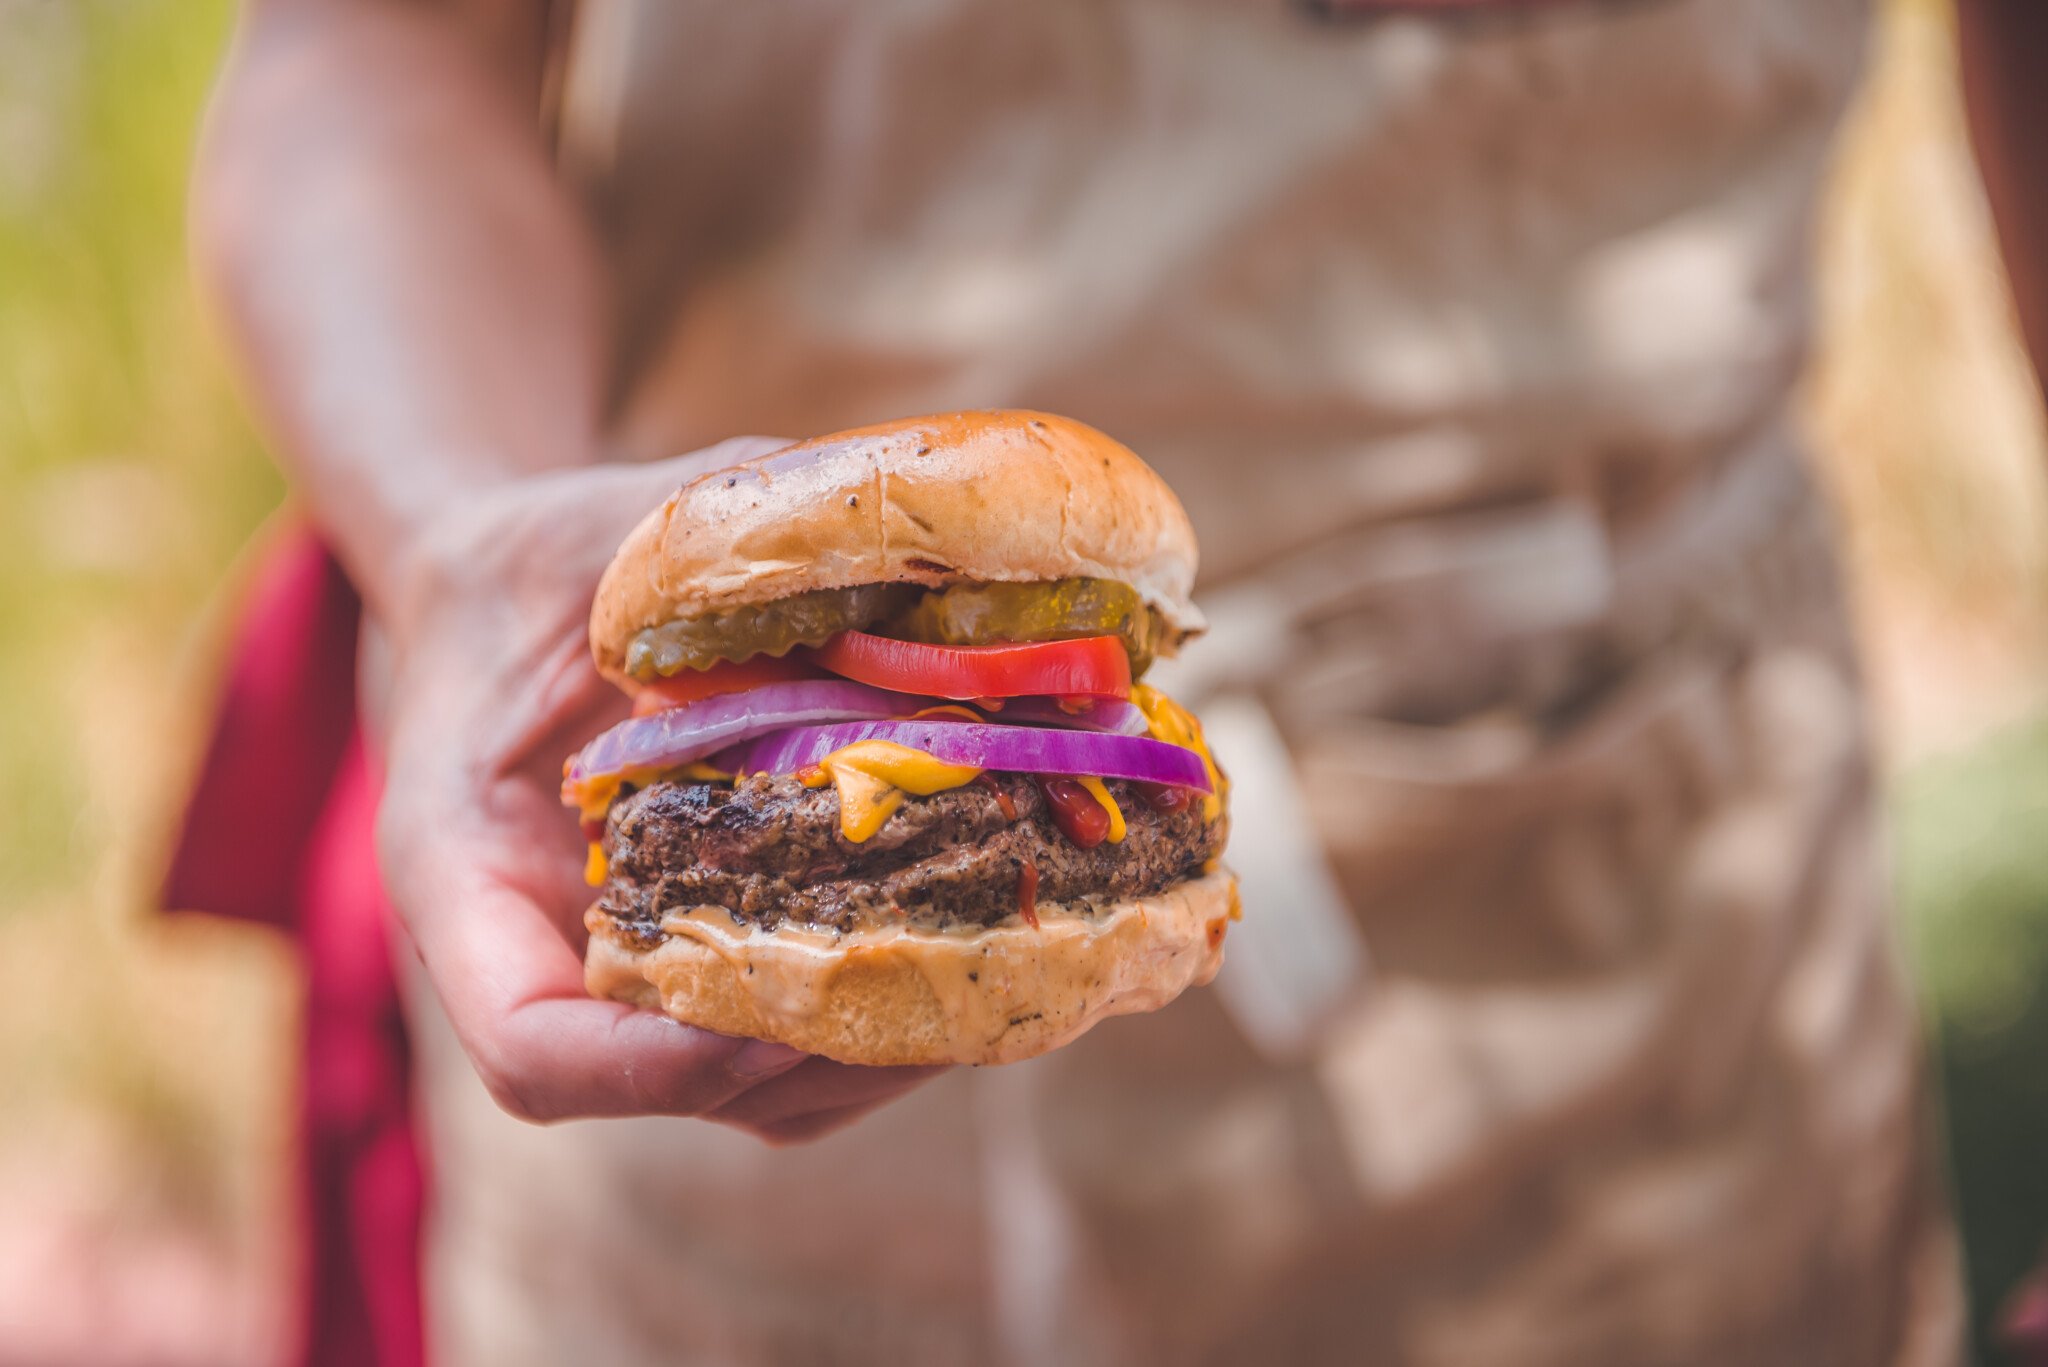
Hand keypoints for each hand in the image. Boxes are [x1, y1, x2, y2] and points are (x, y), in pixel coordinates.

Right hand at [368, 439, 942, 1142]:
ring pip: (744, 1095)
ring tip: (981, 976)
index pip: (533, 1053)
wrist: (515, 591)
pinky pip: (784, 1050)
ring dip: (866, 1060)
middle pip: (666, 1093)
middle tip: (942, 987)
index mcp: (462, 870)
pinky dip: (876, 1029)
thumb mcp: (609, 533)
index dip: (658, 1066)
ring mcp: (621, 973)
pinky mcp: (696, 958)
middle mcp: (534, 955)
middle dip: (808, 1062)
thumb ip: (708, 554)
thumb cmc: (548, 560)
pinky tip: (969, 947)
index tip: (777, 1013)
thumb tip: (887, 566)